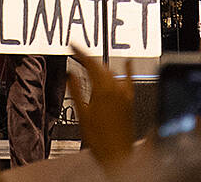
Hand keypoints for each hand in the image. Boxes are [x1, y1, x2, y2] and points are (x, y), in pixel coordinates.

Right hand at [69, 45, 135, 168]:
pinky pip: (129, 79)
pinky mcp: (130, 100)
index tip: (72, 46)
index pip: (90, 63)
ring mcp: (125, 93)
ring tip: (91, 65)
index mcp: (103, 89)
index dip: (80, 52)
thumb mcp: (82, 114)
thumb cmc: (100, 139)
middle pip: (101, 66)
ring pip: (112, 72)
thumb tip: (70, 74)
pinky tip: (128, 63)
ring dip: (101, 67)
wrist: (117, 154)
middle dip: (89, 59)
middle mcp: (116, 88)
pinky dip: (127, 70)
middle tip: (78, 55)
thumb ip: (76, 91)